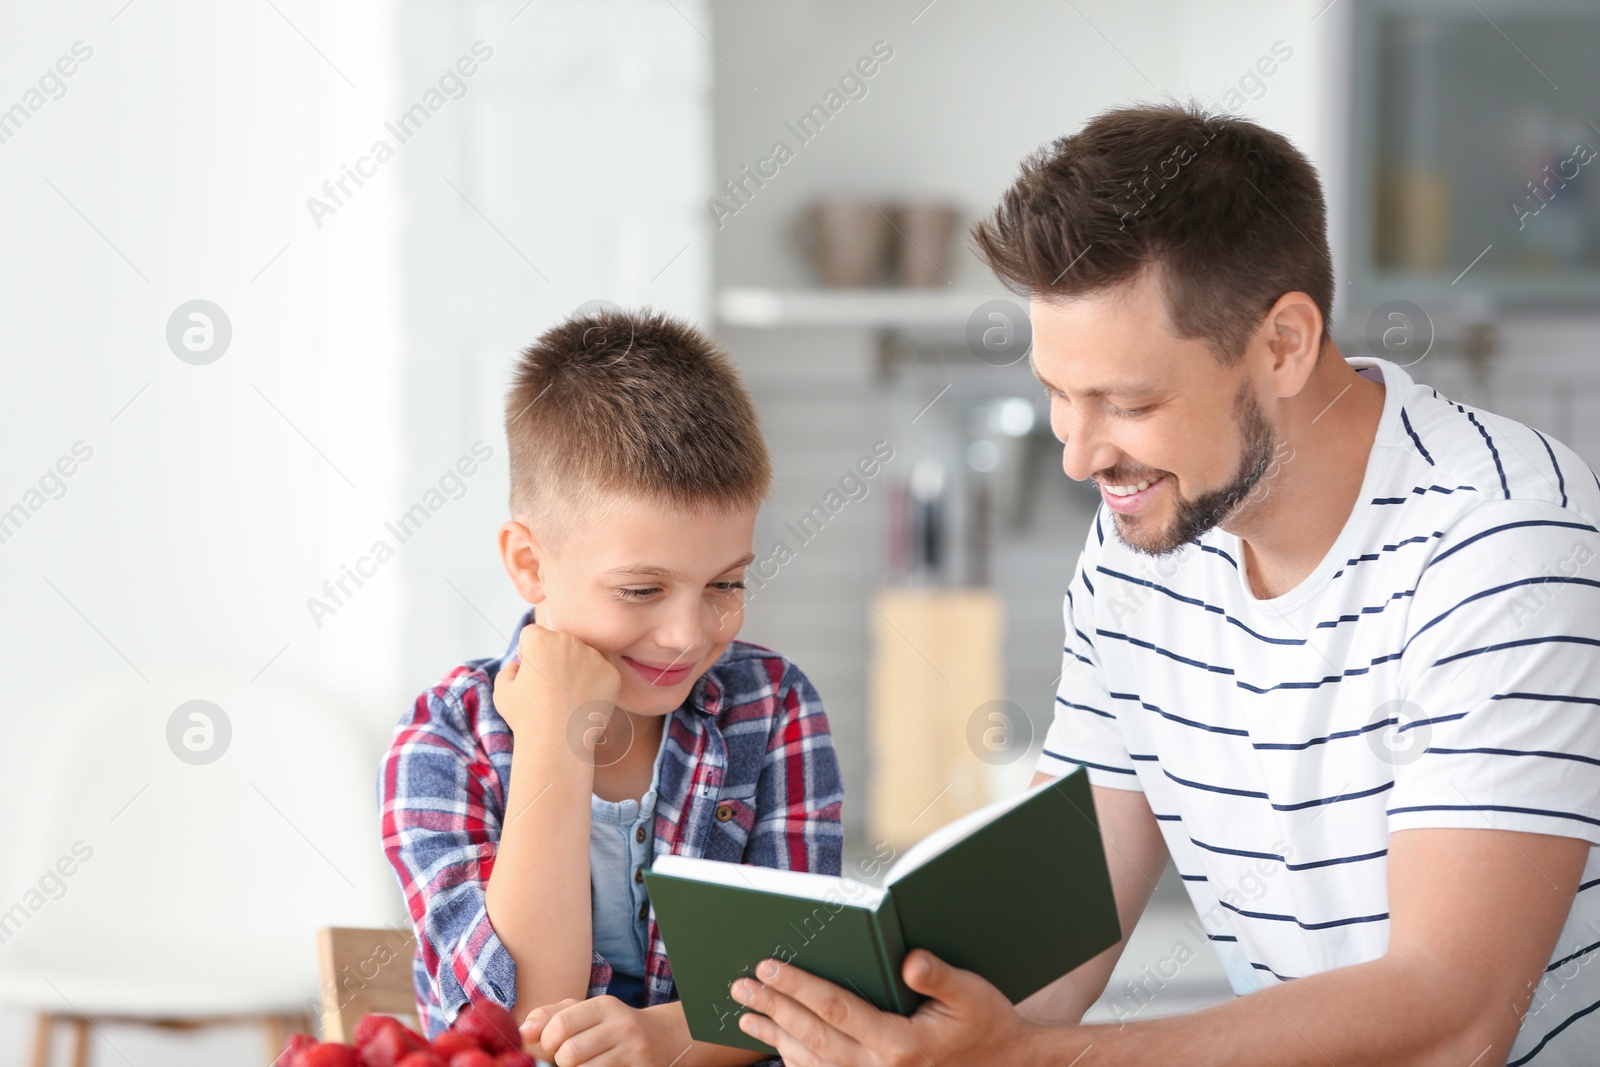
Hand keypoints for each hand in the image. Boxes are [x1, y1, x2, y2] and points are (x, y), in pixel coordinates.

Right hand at [493, 622, 621, 742]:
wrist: (557, 744)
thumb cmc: (526, 719)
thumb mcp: (503, 692)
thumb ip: (508, 671)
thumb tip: (518, 665)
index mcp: (540, 640)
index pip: (532, 635)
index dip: (527, 653)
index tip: (530, 674)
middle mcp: (569, 641)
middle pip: (559, 643)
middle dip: (553, 659)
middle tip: (549, 689)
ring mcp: (594, 656)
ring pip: (582, 656)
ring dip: (575, 670)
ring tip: (566, 699)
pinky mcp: (611, 673)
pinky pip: (600, 673)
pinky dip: (593, 685)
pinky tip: (582, 703)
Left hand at [521, 995, 669, 1065]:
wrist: (661, 1038)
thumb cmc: (610, 1026)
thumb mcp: (584, 1011)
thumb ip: (550, 1016)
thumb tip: (522, 1032)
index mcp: (604, 1006)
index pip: (560, 1025)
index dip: (546, 1041)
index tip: (551, 1045)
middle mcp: (622, 1026)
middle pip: (569, 1054)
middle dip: (561, 1062)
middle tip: (568, 1059)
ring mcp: (634, 1052)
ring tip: (583, 1064)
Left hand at [730, 950, 1060, 1066]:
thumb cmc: (989, 1025)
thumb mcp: (972, 993)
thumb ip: (938, 975)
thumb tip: (908, 959)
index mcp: (901, 1045)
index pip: (835, 1009)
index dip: (798, 986)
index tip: (768, 966)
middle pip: (812, 1036)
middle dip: (773, 1007)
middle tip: (740, 985)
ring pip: (811, 1062)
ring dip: (775, 1036)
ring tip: (746, 1014)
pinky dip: (796, 1060)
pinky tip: (778, 1043)